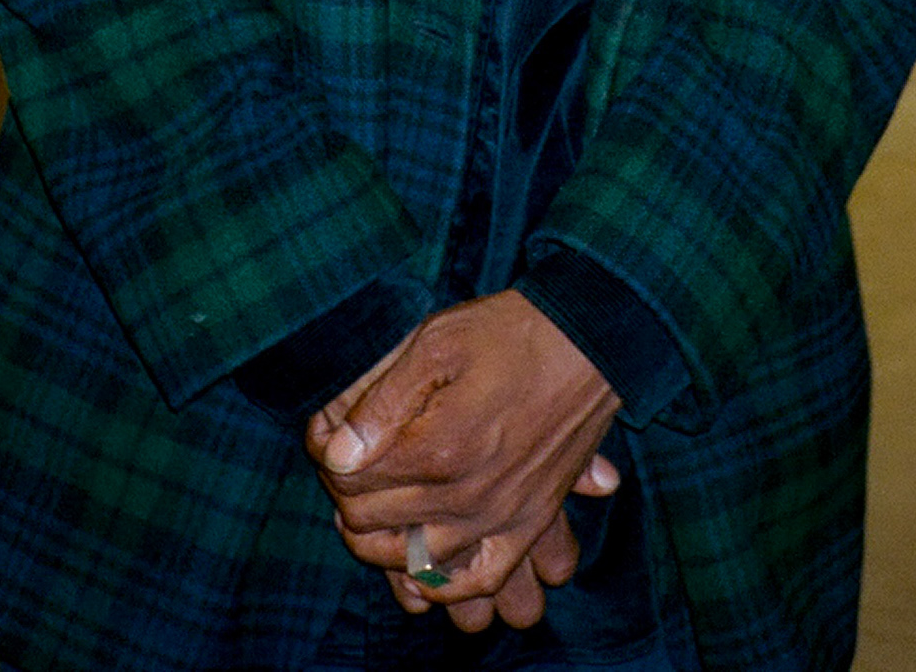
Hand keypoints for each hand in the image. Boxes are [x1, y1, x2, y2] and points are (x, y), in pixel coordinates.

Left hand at [307, 293, 620, 630]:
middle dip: (345, 493)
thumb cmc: (510, 332)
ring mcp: (499, 517)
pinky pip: (479, 579)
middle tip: (346, 462)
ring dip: (379, 541)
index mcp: (436, 448)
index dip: (327, 454)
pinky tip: (422, 562)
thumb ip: (380, 401)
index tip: (326, 431)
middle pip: (374, 521)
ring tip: (367, 510)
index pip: (350, 478)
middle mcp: (466, 496)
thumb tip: (335, 452)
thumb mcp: (435, 343)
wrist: (590, 341)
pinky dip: (444, 584)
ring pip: (414, 561)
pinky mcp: (529, 524)